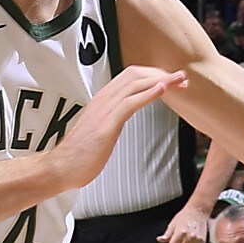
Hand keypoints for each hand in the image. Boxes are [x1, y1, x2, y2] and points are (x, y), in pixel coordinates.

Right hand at [46, 65, 184, 190]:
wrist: (61, 168)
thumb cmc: (81, 153)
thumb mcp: (102, 129)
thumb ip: (113, 118)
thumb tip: (124, 115)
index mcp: (104, 99)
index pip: (131, 77)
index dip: (154, 76)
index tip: (172, 81)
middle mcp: (104, 99)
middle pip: (136, 75)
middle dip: (161, 74)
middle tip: (182, 79)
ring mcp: (104, 110)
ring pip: (135, 84)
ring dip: (160, 81)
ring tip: (179, 81)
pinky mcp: (105, 124)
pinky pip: (129, 103)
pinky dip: (147, 94)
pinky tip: (162, 90)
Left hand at [159, 203, 213, 242]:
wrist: (198, 211)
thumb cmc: (185, 216)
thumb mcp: (173, 224)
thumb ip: (167, 234)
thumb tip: (160, 240)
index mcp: (180, 232)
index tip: (173, 239)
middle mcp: (189, 237)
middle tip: (180, 239)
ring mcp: (197, 240)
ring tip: (186, 241)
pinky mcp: (203, 242)